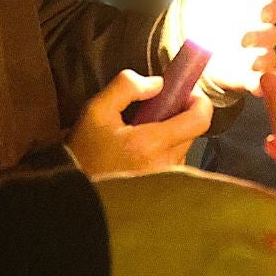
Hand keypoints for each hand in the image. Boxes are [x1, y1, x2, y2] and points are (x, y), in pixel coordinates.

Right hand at [70, 70, 211, 174]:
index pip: (199, 120)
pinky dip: (164, 150)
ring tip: (142, 132)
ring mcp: (165, 179)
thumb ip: (126, 87)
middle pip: (192, 131)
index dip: (198, 100)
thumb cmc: (85, 151)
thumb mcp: (96, 110)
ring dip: (171, 134)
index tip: (184, 92)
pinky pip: (174, 161)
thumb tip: (157, 83)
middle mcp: (165, 164)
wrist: (76, 191)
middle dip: (178, 114)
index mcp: (151, 144)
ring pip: (183, 146)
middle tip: (154, 108)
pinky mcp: (163, 188)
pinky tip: (141, 151)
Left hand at [162, 0, 275, 100]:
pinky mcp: (242, 76)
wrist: (180, 29)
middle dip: (261, 36)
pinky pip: (258, 84)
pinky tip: (252, 83)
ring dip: (262, 61)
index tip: (261, 12)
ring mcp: (251, 55)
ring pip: (268, 60)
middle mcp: (257, 31)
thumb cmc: (203, 0)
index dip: (269, 11)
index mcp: (255, 8)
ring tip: (249, 60)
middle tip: (244, 37)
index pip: (274, 9)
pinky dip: (259, 85)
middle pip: (272, 36)